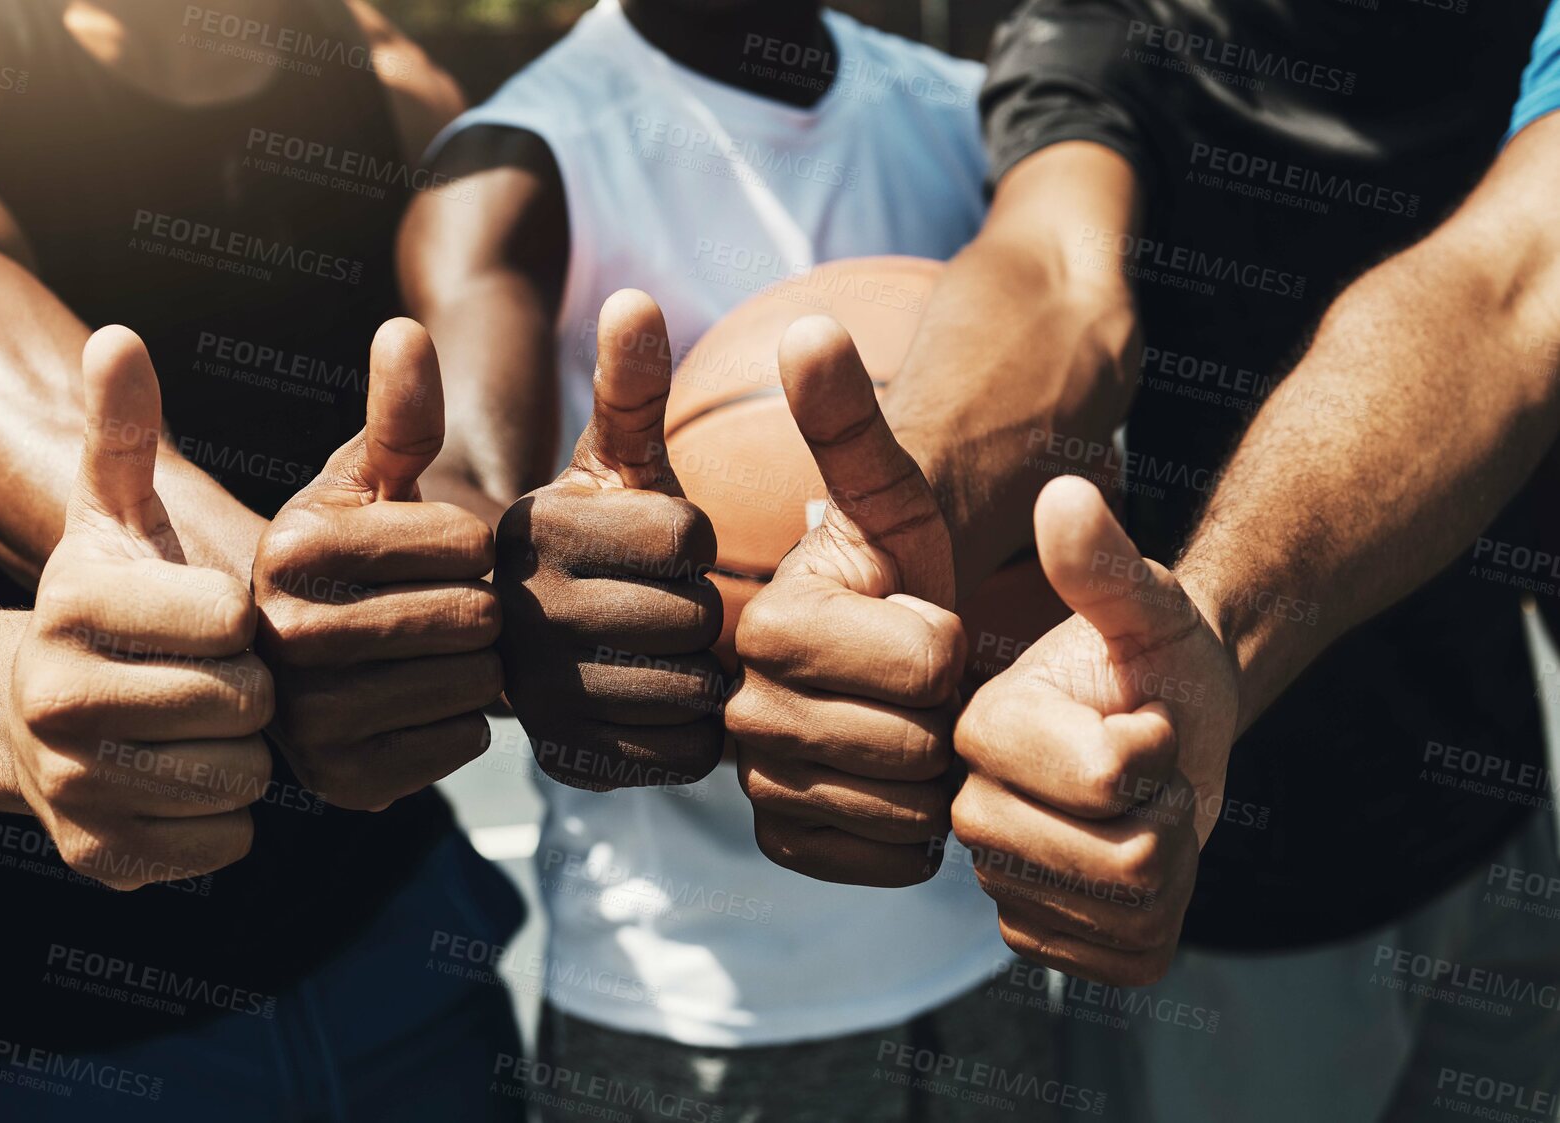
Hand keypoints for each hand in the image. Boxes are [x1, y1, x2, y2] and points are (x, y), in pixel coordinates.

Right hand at [11, 327, 274, 889]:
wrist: (32, 718)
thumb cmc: (107, 603)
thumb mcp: (111, 515)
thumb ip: (123, 432)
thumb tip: (119, 337)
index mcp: (75, 606)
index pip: (231, 619)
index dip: (245, 621)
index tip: (221, 618)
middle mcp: (58, 699)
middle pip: (242, 704)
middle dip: (251, 690)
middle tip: (222, 678)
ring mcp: (74, 786)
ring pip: (239, 779)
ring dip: (243, 754)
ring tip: (205, 727)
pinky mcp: (101, 857)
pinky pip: (224, 842)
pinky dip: (226, 818)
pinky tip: (189, 781)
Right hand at [253, 319, 501, 809]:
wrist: (303, 658)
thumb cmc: (347, 552)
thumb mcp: (369, 479)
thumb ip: (397, 415)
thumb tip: (406, 332)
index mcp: (288, 544)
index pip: (464, 543)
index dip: (473, 543)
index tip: (442, 548)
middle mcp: (280, 636)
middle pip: (470, 618)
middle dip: (478, 607)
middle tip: (446, 606)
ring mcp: (302, 720)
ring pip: (469, 687)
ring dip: (472, 668)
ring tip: (432, 651)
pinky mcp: (336, 784)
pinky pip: (456, 747)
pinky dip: (458, 725)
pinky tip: (421, 701)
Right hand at [496, 290, 724, 789]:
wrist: (525, 643)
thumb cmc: (588, 540)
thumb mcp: (606, 462)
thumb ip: (627, 387)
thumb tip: (637, 299)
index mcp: (529, 528)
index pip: (688, 537)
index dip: (695, 541)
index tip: (660, 546)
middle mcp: (513, 612)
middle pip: (690, 617)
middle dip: (695, 610)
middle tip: (656, 605)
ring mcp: (527, 696)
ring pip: (684, 691)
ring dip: (692, 675)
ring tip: (650, 653)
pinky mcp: (558, 760)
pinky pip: (670, 754)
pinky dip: (678, 736)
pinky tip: (644, 705)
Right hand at [728, 317, 963, 886]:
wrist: (886, 662)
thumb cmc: (898, 571)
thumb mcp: (888, 496)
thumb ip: (846, 420)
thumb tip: (803, 325)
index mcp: (764, 627)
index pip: (923, 661)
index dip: (950, 640)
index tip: (924, 616)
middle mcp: (736, 713)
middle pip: (915, 743)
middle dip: (947, 712)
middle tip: (925, 681)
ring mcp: (755, 787)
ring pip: (906, 809)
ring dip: (938, 772)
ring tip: (915, 724)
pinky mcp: (784, 847)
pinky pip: (890, 860)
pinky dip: (920, 831)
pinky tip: (904, 784)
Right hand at [952, 475, 1237, 984]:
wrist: (1159, 718)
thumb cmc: (1150, 652)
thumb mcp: (1143, 600)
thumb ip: (1102, 560)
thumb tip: (1063, 493)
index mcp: (979, 726)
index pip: (1107, 778)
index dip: (1157, 750)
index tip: (1141, 714)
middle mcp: (967, 807)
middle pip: (1126, 861)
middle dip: (1172, 808)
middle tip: (1149, 765)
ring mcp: (995, 875)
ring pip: (1131, 912)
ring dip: (1173, 858)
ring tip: (1143, 807)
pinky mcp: (1030, 931)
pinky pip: (1124, 959)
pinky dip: (1161, 917)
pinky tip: (1137, 862)